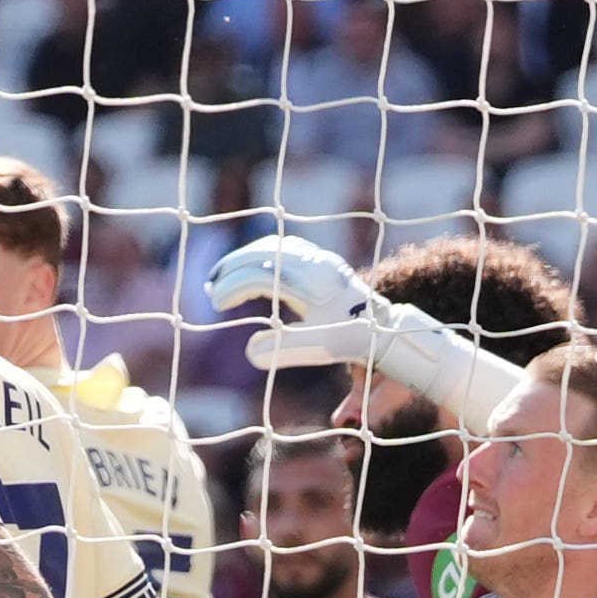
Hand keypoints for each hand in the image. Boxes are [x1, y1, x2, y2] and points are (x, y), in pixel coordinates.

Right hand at [202, 229, 379, 372]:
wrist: (385, 325)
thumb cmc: (351, 338)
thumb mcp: (319, 348)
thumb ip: (284, 350)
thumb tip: (250, 352)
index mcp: (311, 282)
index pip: (260, 276)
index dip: (233, 289)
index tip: (217, 306)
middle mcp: (314, 263)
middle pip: (262, 253)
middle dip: (231, 267)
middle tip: (211, 286)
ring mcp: (318, 257)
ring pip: (272, 245)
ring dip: (243, 258)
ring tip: (223, 275)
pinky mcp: (320, 259)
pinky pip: (284, 246)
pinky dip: (260, 253)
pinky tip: (249, 268)